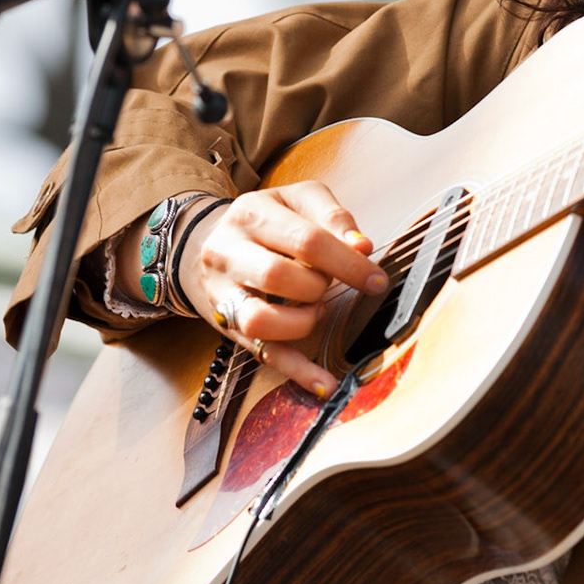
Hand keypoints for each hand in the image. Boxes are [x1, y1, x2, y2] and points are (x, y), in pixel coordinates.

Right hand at [175, 182, 385, 397]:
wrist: (207, 242)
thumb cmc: (267, 220)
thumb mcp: (298, 200)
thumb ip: (333, 216)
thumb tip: (362, 247)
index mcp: (251, 215)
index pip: (305, 240)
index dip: (348, 263)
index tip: (376, 280)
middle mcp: (228, 253)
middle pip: (277, 276)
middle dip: (318, 286)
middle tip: (328, 285)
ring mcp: (222, 294)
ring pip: (259, 320)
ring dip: (301, 322)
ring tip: (315, 310)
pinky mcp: (228, 327)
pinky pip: (262, 355)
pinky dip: (297, 372)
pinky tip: (325, 383)